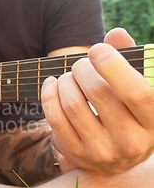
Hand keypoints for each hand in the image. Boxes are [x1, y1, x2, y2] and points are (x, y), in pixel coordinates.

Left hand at [41, 28, 153, 173]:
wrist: (118, 153)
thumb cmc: (129, 107)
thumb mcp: (139, 85)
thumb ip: (130, 57)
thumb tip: (115, 33)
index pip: (138, 93)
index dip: (113, 66)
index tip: (96, 49)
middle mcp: (131, 141)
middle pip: (99, 93)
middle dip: (82, 69)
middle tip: (80, 63)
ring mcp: (102, 152)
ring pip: (73, 105)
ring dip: (65, 81)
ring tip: (69, 75)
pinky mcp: (77, 154)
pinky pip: (55, 119)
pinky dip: (49, 95)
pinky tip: (52, 84)